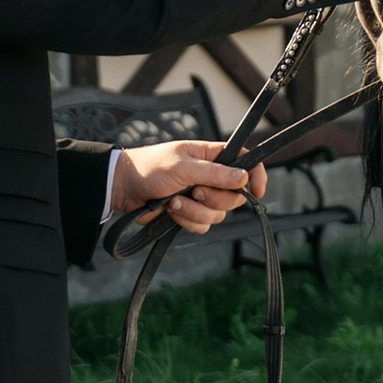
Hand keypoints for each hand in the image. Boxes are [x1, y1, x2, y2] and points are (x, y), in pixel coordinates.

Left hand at [113, 138, 266, 232]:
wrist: (124, 189)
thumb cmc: (150, 168)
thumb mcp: (183, 166)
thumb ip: (215, 173)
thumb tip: (243, 177)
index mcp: (212, 156)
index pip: (245, 162)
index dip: (256, 176)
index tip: (258, 191)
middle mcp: (211, 177)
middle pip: (234, 196)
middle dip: (214, 198)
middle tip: (195, 191)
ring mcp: (201, 197)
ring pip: (218, 214)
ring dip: (195, 211)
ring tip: (173, 201)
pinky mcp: (190, 214)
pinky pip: (202, 226)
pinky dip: (187, 220)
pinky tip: (170, 211)